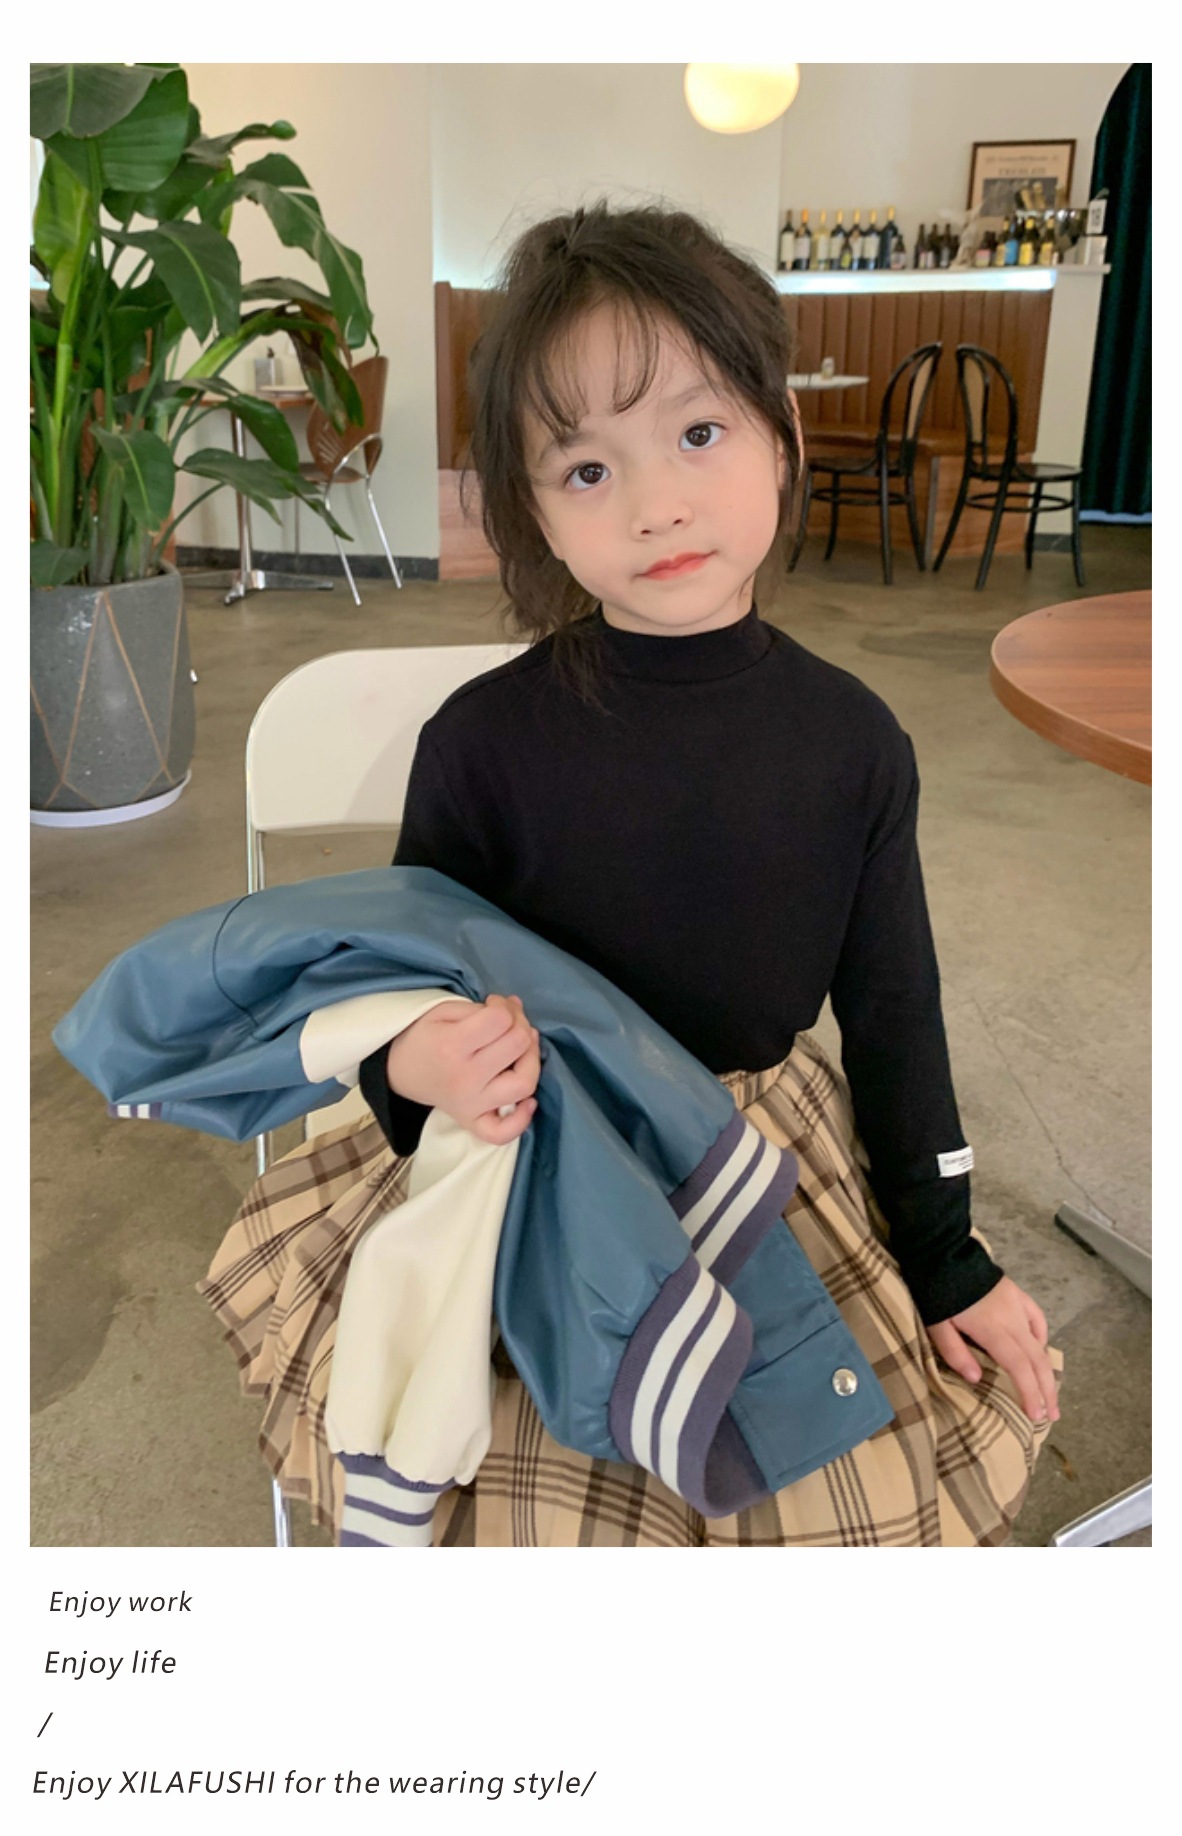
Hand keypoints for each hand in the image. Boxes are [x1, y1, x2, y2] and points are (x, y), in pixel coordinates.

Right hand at [384, 992, 540, 1145]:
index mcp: (452, 1045)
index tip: (494, 1006)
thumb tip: (516, 1009)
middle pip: (517, 1045)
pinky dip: (521, 1120)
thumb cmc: (425, 1038)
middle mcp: (465, 1078)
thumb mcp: (441, 1011)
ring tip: (523, 1051)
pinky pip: (503, 1132)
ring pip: (523, 1084)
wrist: (402, 1072)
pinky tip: (528, 1101)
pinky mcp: (473, 1122)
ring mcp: (471, 1104)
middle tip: (510, 1023)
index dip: (503, 1006)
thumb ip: (478, 1008)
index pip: (500, 1021)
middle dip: (520, 1024)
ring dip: (532, 1061)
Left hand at [926, 1275, 1059, 1424]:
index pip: (1019, 1368)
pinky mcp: (1016, 1294)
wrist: (944, 1251)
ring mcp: (1017, 1305)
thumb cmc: (936, 1290)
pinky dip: (1041, 1338)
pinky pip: (1036, 1320)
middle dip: (1047, 1390)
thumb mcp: (937, 1324)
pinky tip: (1040, 1349)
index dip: (1031, 1394)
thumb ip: (956, 1353)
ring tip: (1050, 1392)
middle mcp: (1012, 1320)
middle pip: (1037, 1361)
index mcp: (993, 1330)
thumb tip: (976, 1378)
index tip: (1037, 1416)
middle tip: (1052, 1415)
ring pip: (1040, 1343)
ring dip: (1047, 1370)